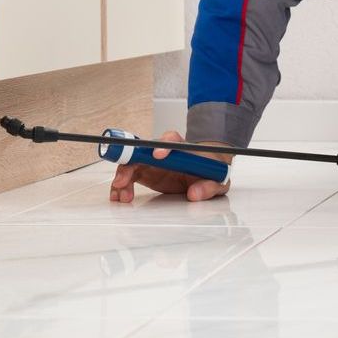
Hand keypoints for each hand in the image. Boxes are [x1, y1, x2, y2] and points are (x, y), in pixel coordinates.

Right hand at [109, 130, 232, 202]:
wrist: (206, 172)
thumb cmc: (211, 171)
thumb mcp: (218, 181)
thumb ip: (209, 186)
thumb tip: (194, 194)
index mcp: (183, 149)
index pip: (172, 140)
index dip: (164, 146)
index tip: (158, 155)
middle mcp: (164, 152)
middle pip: (142, 150)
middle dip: (131, 162)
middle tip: (123, 180)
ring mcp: (152, 162)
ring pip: (131, 163)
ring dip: (122, 177)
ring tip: (121, 195)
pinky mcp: (146, 172)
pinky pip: (129, 175)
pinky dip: (121, 185)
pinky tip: (119, 196)